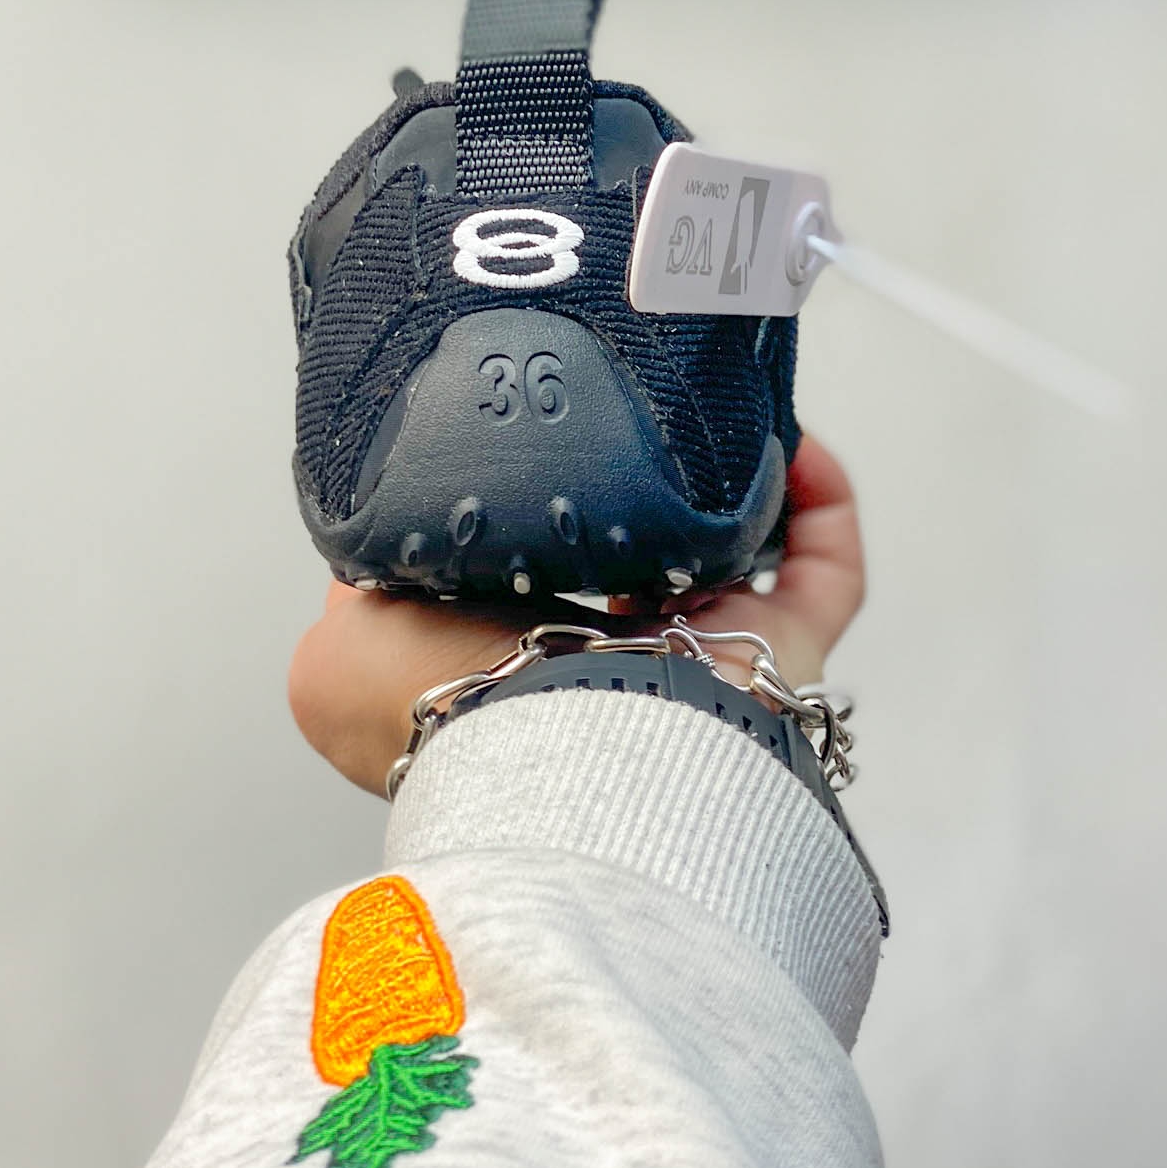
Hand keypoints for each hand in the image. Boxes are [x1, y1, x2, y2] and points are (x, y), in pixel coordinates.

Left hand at [287, 434, 864, 796]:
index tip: (547, 452)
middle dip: (657, 492)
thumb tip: (375, 549)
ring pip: (744, 562)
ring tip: (721, 411)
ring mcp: (711, 666)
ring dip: (741, 483)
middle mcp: (622, 674)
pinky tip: (791, 441)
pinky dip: (819, 501)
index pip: (545, 591)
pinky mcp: (784, 655)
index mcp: (522, 677)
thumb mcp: (340, 652)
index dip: (548, 520)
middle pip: (656, 569)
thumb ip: (359, 584)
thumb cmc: (446, 716)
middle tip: (648, 418)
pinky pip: (826, 572)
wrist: (544, 756)